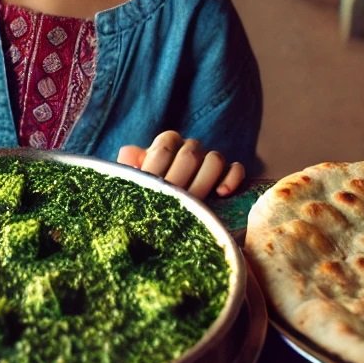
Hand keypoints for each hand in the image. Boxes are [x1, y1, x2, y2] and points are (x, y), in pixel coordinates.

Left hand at [117, 131, 244, 199]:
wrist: (167, 218)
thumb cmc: (148, 198)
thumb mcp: (135, 183)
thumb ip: (130, 167)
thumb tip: (127, 154)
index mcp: (165, 146)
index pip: (165, 145)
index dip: (159, 164)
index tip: (153, 186)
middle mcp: (189, 149)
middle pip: (190, 153)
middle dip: (180, 178)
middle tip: (173, 199)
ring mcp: (209, 161)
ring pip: (215, 158)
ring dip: (204, 180)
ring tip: (195, 201)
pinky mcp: (229, 175)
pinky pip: (236, 168)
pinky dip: (231, 178)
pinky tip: (221, 193)